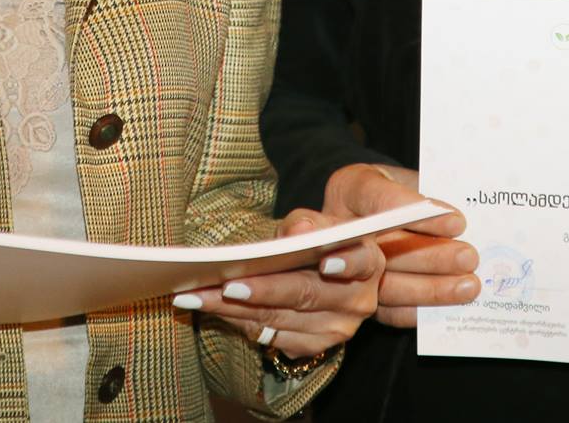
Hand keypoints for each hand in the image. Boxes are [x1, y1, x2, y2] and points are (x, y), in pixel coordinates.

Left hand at [176, 209, 383, 358]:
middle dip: (263, 289)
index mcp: (368, 261)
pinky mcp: (315, 348)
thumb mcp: (317, 220)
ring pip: (282, 320)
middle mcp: (359, 301)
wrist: (322, 267)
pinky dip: (240, 322)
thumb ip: (307, 222)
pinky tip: (213, 310)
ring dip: (236, 309)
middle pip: (306, 295)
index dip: (344, 262)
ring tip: (199, 296)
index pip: (360, 261)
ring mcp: (339, 329)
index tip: (325, 262)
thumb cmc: (318, 238)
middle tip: (226, 284)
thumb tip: (297, 231)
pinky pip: (272, 338)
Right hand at [323, 163, 478, 327]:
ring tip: (467, 286)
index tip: (457, 222)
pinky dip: (418, 310)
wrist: (380, 211)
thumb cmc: (400, 190)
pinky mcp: (356, 298)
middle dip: (430, 255)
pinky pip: (386, 311)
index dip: (417, 213)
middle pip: (382, 246)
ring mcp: (343, 268)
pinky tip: (446, 307)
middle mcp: (337, 229)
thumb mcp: (410, 177)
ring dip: (430, 288)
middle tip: (468, 257)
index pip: (378, 199)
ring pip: (385, 284)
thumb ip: (428, 192)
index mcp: (348, 188)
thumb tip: (461, 221)